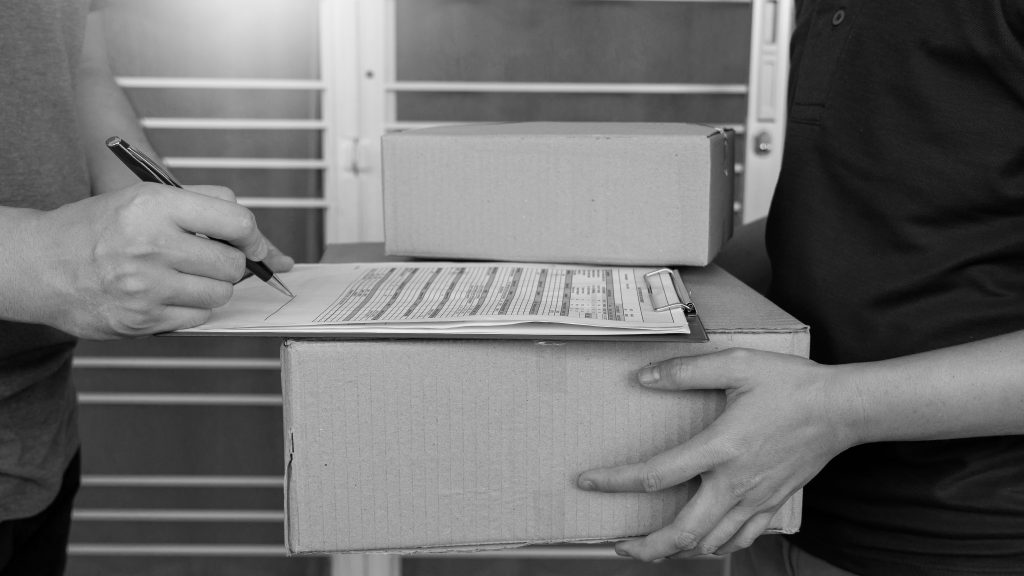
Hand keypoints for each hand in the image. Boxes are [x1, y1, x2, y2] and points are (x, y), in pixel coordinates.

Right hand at [28, 183, 293, 338]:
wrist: (41, 265)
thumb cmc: (99, 228)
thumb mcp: (146, 196)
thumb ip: (206, 205)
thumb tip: (262, 240)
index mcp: (154, 206)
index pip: (236, 221)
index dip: (255, 236)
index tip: (256, 245)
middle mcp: (151, 246)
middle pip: (233, 263)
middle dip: (229, 262)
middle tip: (204, 257)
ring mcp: (146, 287)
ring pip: (221, 293)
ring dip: (212, 286)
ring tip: (182, 274)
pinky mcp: (142, 320)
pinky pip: (199, 317)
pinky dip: (193, 307)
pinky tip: (168, 293)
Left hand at [577, 349, 855, 560]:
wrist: (843, 409)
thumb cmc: (791, 384)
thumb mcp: (736, 365)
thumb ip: (686, 371)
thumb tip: (644, 376)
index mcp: (720, 448)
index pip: (657, 475)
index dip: (616, 482)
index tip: (588, 481)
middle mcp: (735, 482)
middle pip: (682, 532)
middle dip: (645, 546)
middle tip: (618, 545)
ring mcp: (756, 499)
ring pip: (710, 544)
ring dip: (676, 551)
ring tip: (651, 547)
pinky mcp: (772, 504)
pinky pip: (741, 539)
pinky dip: (716, 547)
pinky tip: (703, 541)